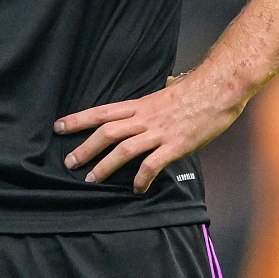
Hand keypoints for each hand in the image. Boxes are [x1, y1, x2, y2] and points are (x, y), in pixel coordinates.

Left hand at [55, 70, 247, 192]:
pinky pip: (152, 164)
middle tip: (68, 162)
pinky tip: (136, 189)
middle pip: (106, 132)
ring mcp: (159, 132)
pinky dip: (141, 178)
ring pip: (124, 149)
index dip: (78, 119)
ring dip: (104, 166)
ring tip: (91, 180)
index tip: (58, 127)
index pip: (102, 112)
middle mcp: (145, 118)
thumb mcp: (166, 91)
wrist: (220, 88)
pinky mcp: (176, 146)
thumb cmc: (195, 90)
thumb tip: (157, 91)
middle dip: (85, 148)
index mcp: (140, 105)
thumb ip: (153, 100)